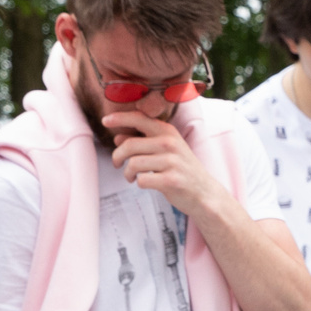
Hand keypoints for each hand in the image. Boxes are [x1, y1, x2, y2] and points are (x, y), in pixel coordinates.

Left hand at [103, 111, 221, 217]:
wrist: (204, 193)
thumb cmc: (181, 169)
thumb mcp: (165, 150)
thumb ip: (142, 142)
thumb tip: (117, 137)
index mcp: (167, 132)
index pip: (139, 118)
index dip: (119, 118)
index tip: (105, 121)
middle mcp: (169, 143)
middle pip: (129, 145)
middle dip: (117, 156)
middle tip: (116, 164)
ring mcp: (172, 162)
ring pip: (133, 164)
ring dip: (127, 173)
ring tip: (131, 177)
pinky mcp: (171, 180)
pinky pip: (142, 180)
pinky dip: (139, 183)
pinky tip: (144, 183)